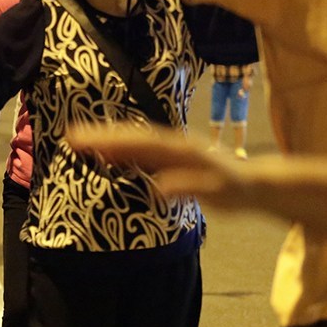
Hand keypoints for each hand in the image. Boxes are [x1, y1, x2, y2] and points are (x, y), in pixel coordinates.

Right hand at [67, 125, 246, 207]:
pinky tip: (104, 152)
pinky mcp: (170, 157)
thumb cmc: (237, 190)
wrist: (256, 182)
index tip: (90, 143)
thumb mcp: (220, 192)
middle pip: (133, 136)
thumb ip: (191, 187)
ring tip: (77, 139)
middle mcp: (174, 144)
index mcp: (182, 150)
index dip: (115, 142)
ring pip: (134, 140)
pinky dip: (121, 148)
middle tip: (71, 135)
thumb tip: (160, 188)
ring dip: (107, 138)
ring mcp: (171, 148)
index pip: (143, 144)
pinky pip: (140, 149)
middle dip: (102, 135)